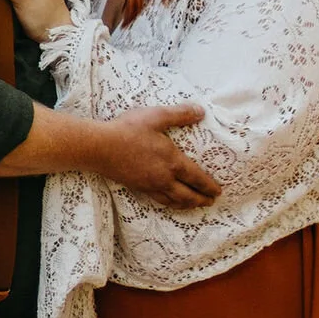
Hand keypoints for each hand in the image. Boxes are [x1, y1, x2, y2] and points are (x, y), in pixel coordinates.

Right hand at [99, 105, 221, 210]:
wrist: (100, 147)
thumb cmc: (128, 130)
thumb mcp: (157, 116)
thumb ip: (180, 114)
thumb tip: (201, 111)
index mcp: (173, 162)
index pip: (196, 178)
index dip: (209, 186)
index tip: (218, 191)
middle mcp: (164, 178)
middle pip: (187, 195)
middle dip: (201, 199)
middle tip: (210, 202)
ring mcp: (150, 185)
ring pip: (173, 200)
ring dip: (186, 204)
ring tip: (193, 205)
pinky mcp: (137, 187)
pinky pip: (158, 200)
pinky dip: (169, 203)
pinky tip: (168, 201)